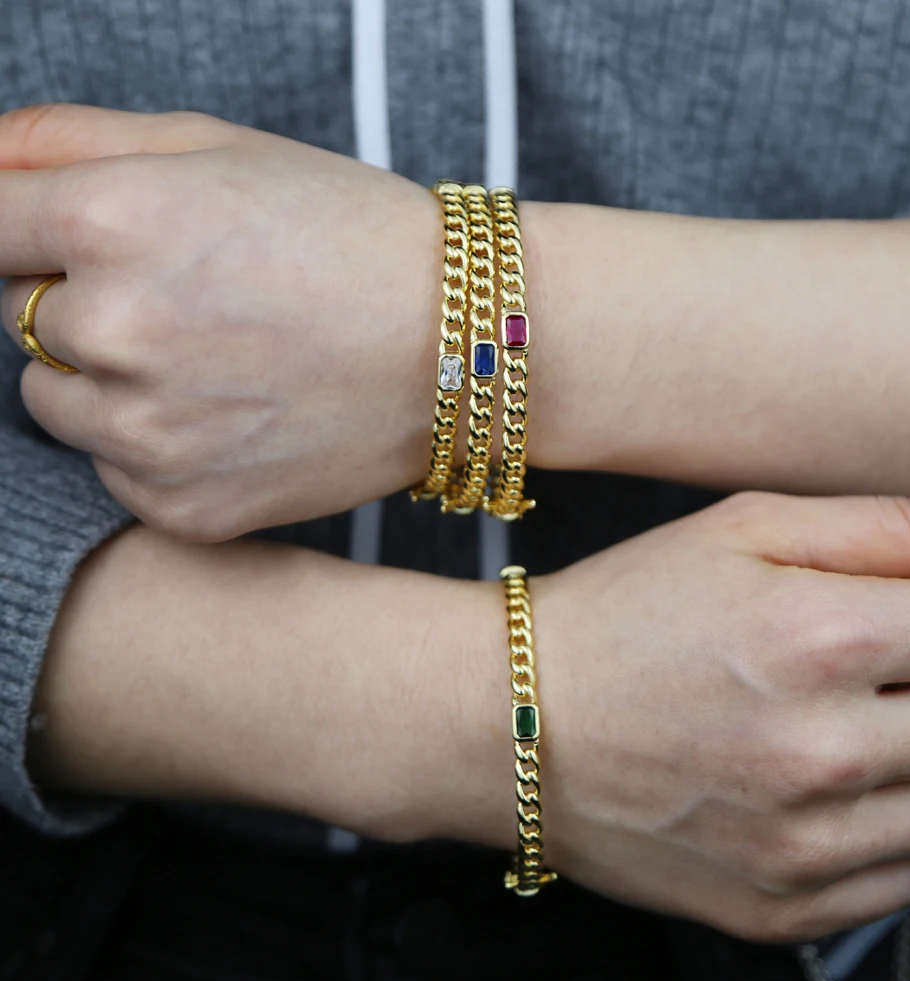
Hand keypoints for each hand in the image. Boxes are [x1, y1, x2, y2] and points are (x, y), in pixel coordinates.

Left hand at [0, 104, 441, 539]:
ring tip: (215, 363)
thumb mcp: (218, 147)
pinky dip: (156, 445)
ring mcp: (150, 434)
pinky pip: (116, 468)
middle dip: (83, 303)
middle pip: (20, 318)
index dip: (32, 232)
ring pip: (58, 400)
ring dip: (110, 380)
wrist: (460, 348)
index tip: (80, 244)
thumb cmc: (348, 236)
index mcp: (115, 219)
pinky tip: (235, 418)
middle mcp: (119, 332)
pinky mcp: (183, 506)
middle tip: (192, 301)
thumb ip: (68, 139)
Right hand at [453, 493, 909, 941]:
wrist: (513, 720)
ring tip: (838, 722)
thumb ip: (888, 529)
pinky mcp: (782, 907)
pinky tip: (808, 784)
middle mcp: (824, 754)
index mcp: (821, 638)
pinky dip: (881, 827)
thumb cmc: (620, 614)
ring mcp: (804, 845)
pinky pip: (905, 874)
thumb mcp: (739, 529)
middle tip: (872, 660)